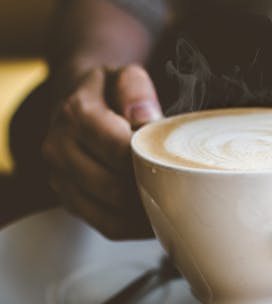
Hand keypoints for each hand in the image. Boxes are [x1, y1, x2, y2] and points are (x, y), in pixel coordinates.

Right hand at [42, 65, 161, 238]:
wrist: (76, 103)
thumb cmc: (109, 91)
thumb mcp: (123, 75)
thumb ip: (135, 89)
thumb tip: (144, 118)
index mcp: (75, 114)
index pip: (118, 149)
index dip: (149, 160)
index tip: (173, 160)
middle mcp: (59, 148)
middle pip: (113, 187)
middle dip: (149, 188)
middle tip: (180, 187)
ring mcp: (60, 178)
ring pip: (110, 213)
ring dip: (144, 214)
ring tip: (172, 205)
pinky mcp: (69, 200)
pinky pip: (106, 226)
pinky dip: (135, 228)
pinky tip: (156, 218)